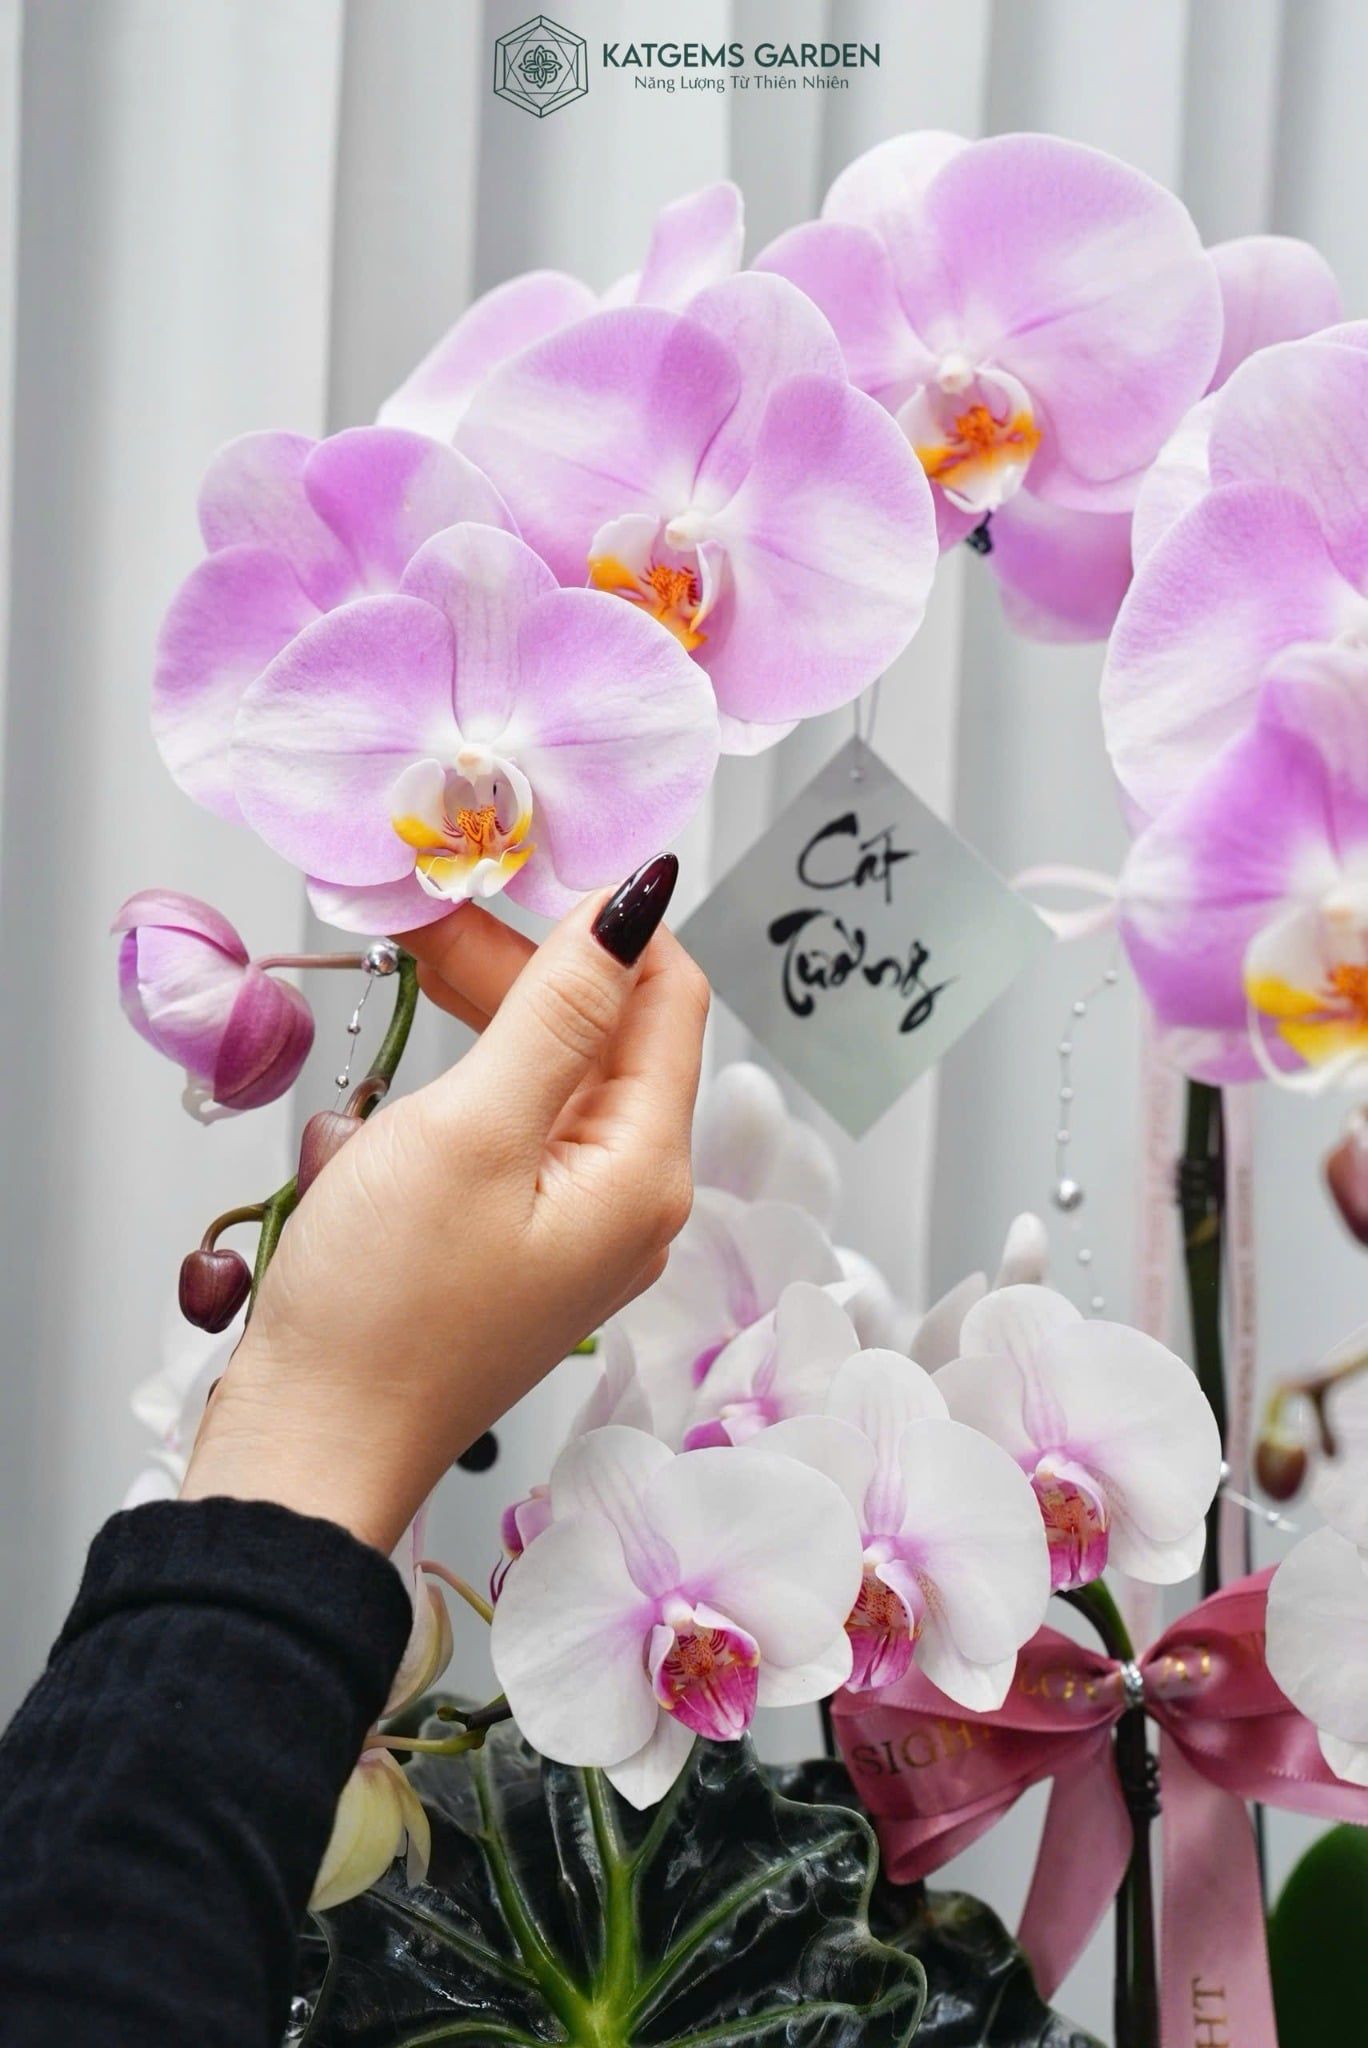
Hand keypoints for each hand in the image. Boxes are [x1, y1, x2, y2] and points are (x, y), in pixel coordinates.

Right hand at [181, 856, 708, 1553]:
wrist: (312, 1449)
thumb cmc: (384, 1306)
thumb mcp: (474, 1131)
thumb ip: (561, 1009)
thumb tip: (638, 903)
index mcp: (649, 1169)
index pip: (669, 994)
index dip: (602, 918)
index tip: (509, 863)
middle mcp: (634, 1198)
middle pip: (608, 1032)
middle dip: (524, 962)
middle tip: (421, 912)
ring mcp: (578, 1227)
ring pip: (554, 1077)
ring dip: (488, 1014)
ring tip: (403, 962)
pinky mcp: (521, 1246)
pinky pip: (516, 1132)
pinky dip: (468, 1084)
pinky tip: (405, 1074)